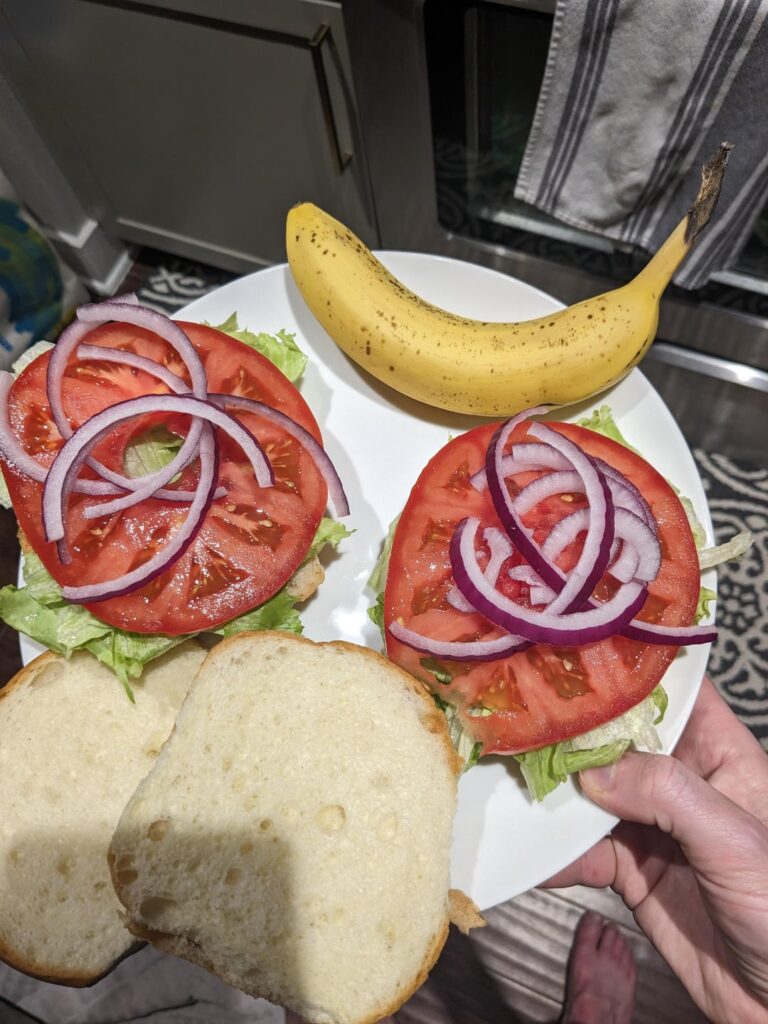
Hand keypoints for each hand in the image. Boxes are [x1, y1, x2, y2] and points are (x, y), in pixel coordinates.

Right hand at [545, 677, 767, 1023]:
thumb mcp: (734, 841)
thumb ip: (667, 795)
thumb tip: (593, 770)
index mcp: (720, 755)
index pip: (672, 690)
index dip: (625, 667)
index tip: (573, 655)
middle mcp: (682, 782)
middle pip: (616, 740)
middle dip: (570, 732)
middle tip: (519, 721)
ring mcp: (653, 827)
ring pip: (590, 794)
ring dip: (553, 794)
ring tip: (511, 786)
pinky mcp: (632, 872)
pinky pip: (582, 852)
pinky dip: (554, 853)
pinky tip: (533, 853)